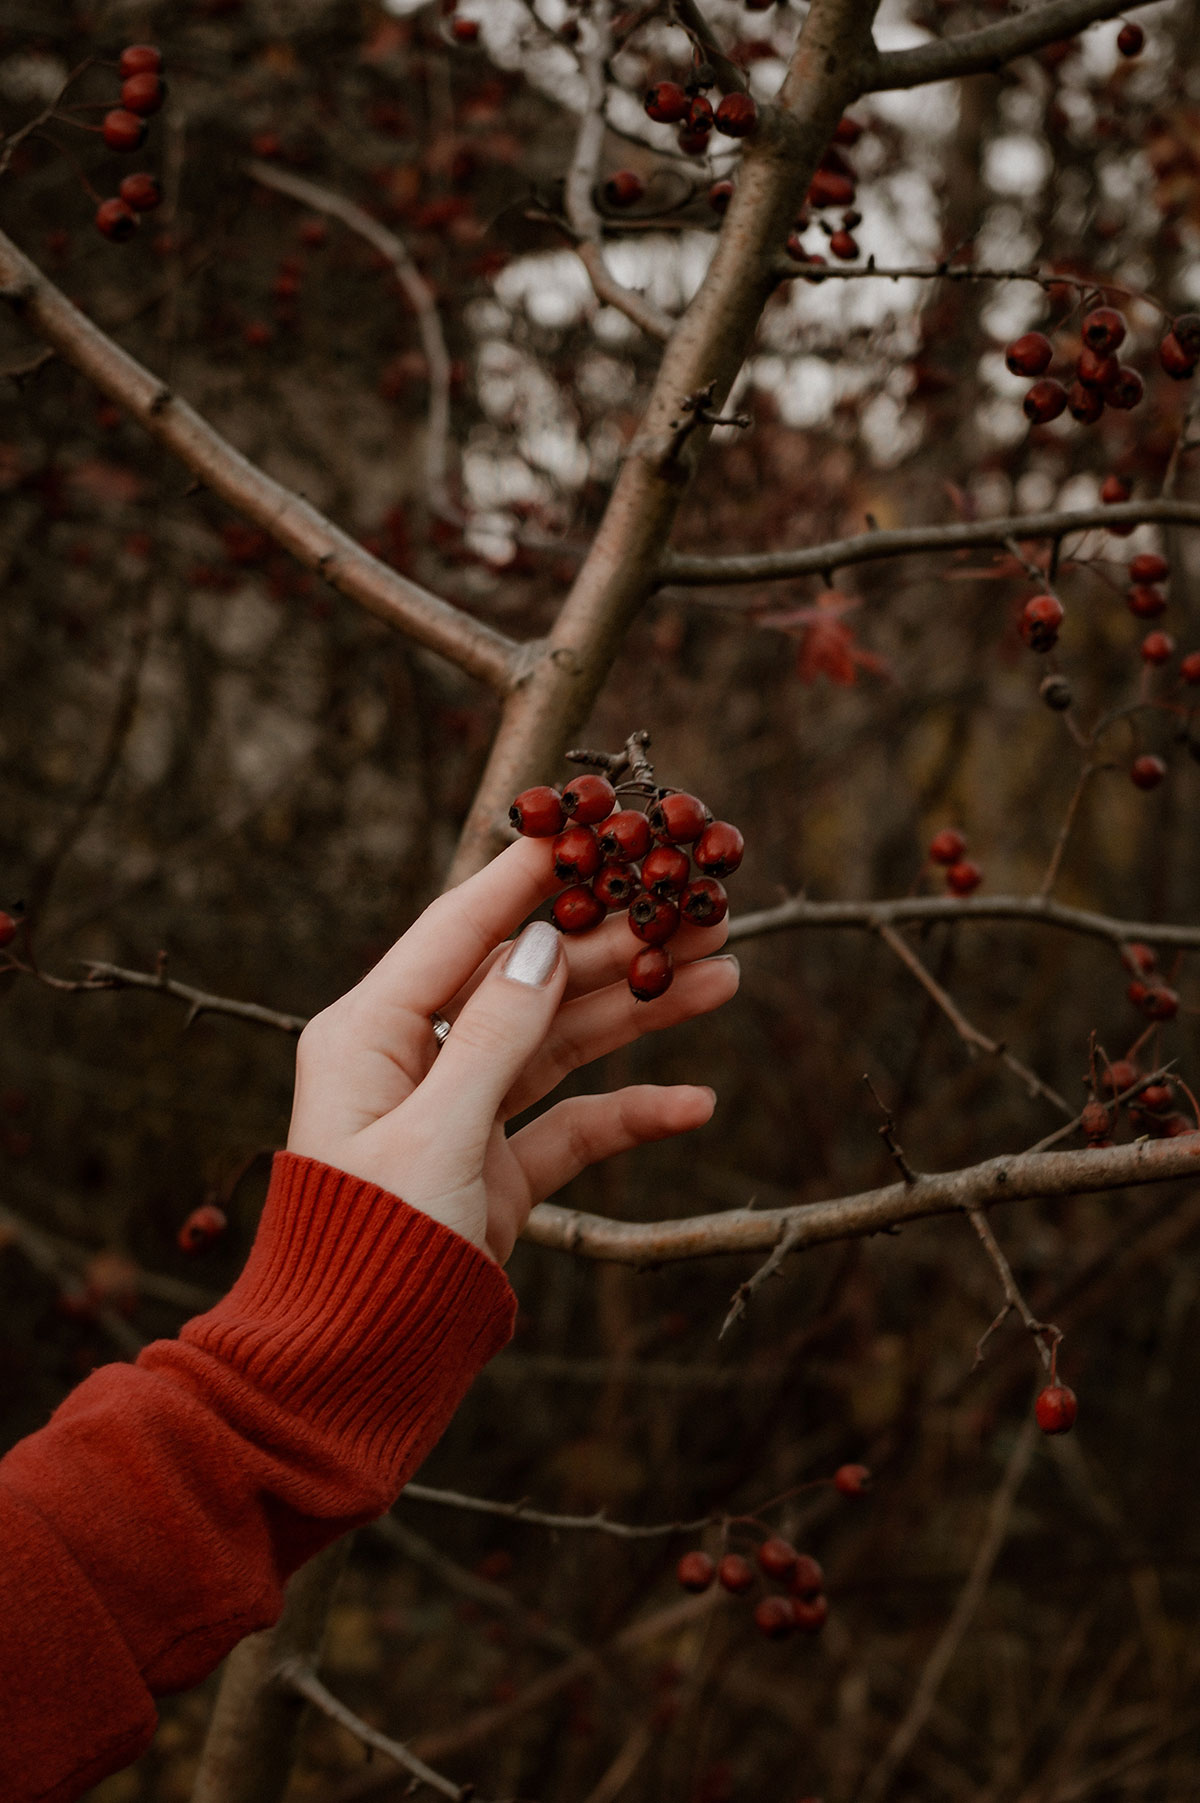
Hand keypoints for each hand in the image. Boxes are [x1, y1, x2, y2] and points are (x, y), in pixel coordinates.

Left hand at [286, 836, 738, 1261]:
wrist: (356, 1373)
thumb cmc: (372, 1248)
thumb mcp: (436, 1133)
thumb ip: (495, 1034)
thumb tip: (541, 943)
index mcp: (372, 1031)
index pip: (458, 928)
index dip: (527, 877)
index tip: (591, 827)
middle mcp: (418, 1059)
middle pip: (528, 979)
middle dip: (612, 944)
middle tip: (695, 906)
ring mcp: (463, 1112)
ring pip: (562, 1040)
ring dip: (639, 1011)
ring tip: (723, 972)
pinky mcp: (498, 1168)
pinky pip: (574, 1123)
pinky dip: (632, 1112)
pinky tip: (698, 1102)